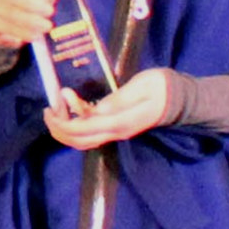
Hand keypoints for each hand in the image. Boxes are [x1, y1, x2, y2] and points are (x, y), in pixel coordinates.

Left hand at [40, 68, 172, 149]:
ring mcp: (116, 133)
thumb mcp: (143, 86)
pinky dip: (75, 128)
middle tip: (48, 109)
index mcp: (121, 122)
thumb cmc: (162, 88)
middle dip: (59, 128)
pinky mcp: (116, 129)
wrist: (180, 99)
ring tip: (53, 113)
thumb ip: (120, 98)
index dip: (67, 117)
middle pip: (79, 140)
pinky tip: (69, 112)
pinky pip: (90, 135)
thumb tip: (97, 109)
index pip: (85, 128)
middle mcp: (116, 132)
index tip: (61, 94)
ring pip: (83, 142)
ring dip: (64, 131)